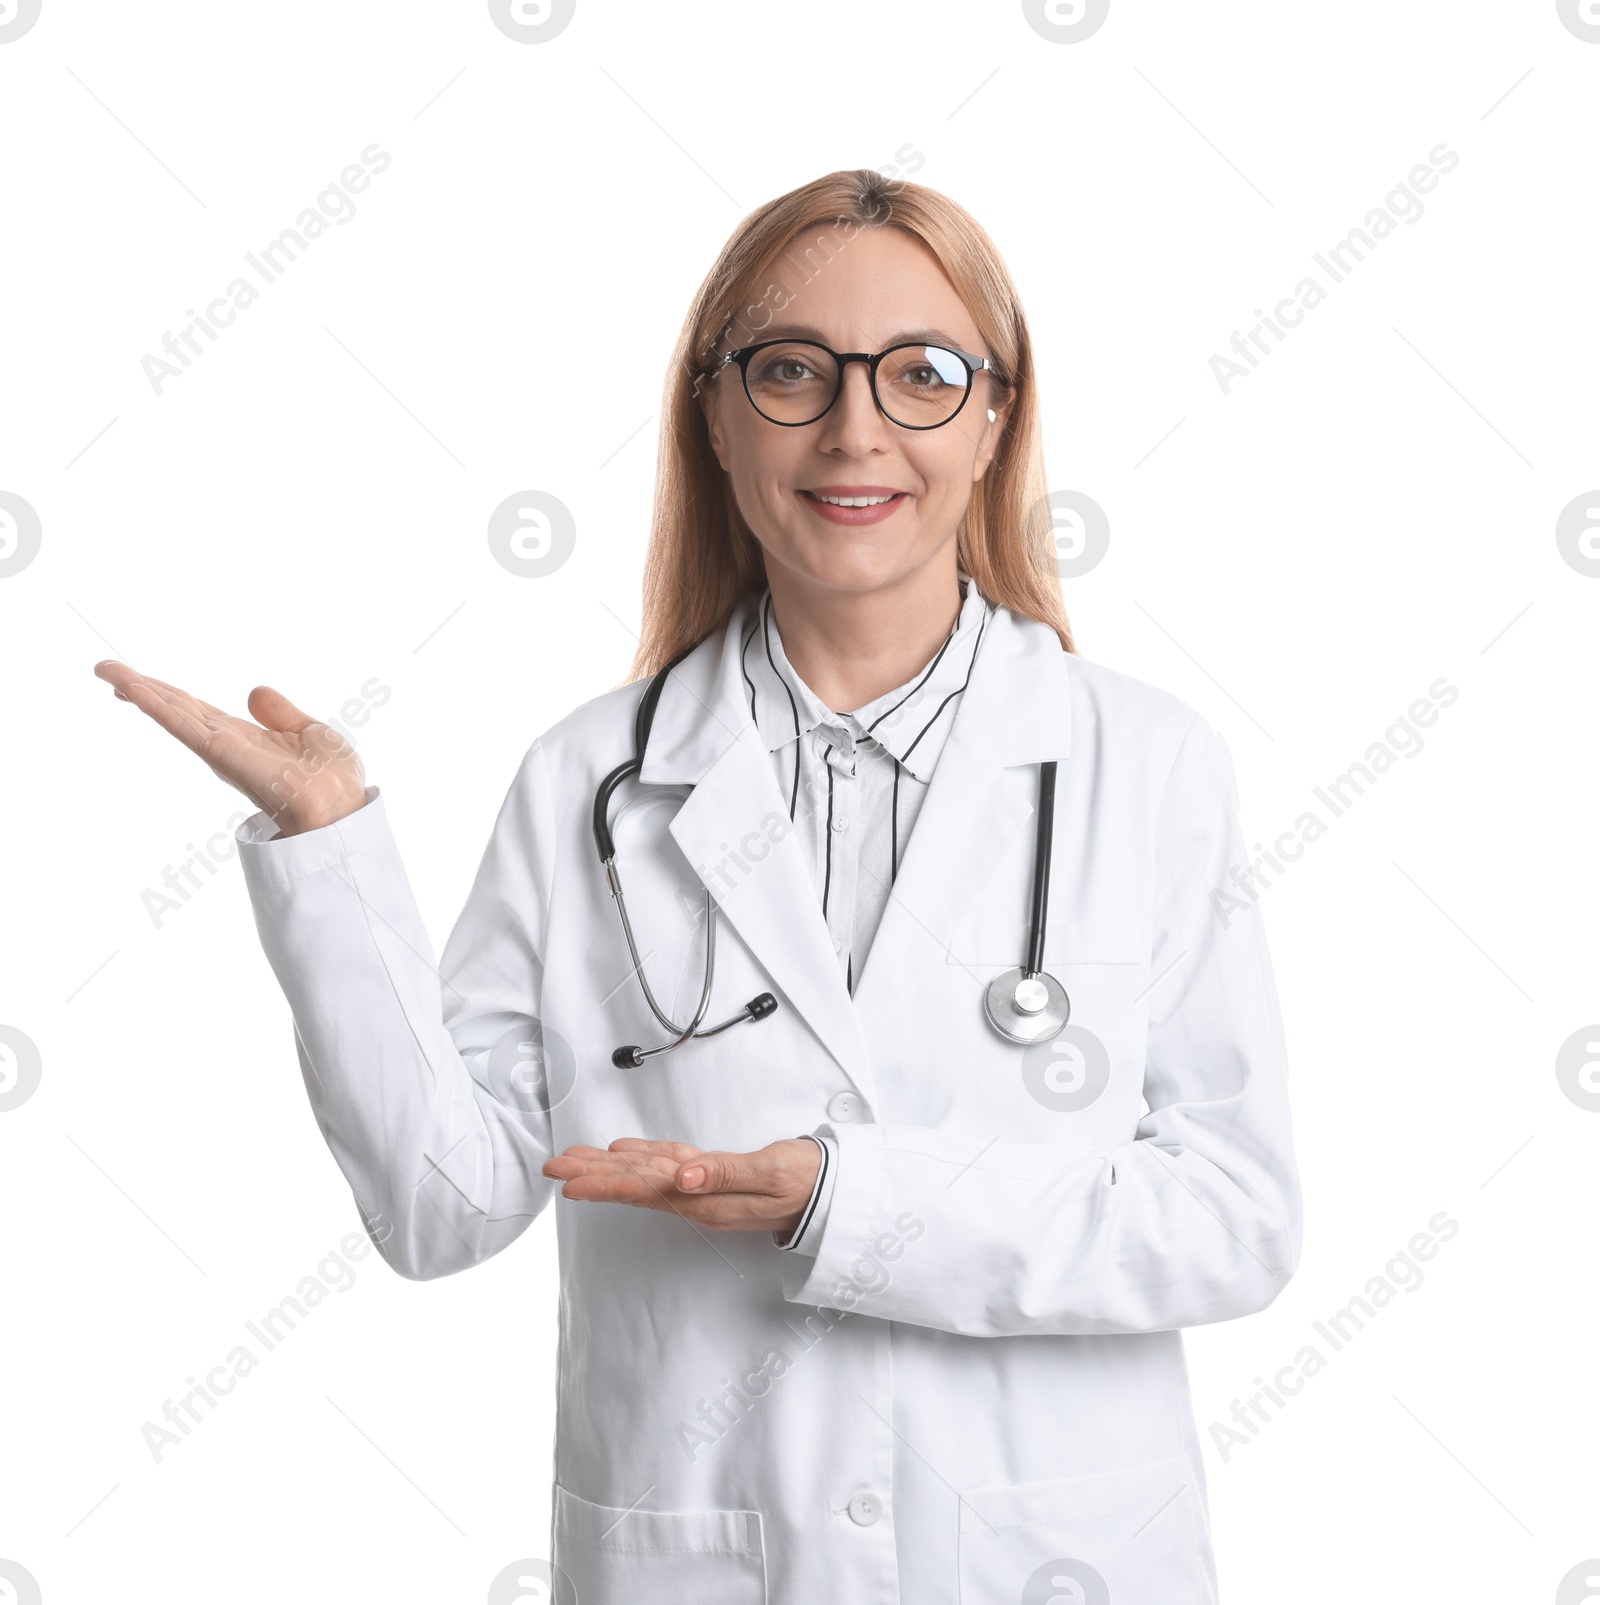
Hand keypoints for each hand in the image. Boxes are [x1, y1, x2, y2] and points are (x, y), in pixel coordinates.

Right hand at [93, 662, 367, 836]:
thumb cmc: (334, 780)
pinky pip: (184, 726)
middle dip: (142, 689)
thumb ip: (281, 713)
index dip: (170, 695)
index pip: (199, 712)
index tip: (140, 680)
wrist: (341, 805)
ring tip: (106, 671)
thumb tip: (254, 692)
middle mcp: (226, 745)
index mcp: (245, 738)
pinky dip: (158, 706)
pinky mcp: (220, 754)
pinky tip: (135, 689)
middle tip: (105, 669)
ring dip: (139, 691)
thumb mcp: (311, 732)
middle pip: (176, 710)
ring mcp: (220, 750)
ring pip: (173, 714)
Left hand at [543, 1137, 820, 1238]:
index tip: (570, 1183)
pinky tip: (621, 1153)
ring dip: (607, 1168)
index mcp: (704, 1199)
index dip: (605, 1185)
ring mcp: (701, 1189)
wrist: (828, 1191)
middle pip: (634, 1184)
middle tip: (553, 1167)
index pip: (643, 1190)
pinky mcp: (711, 1176)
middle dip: (591, 1175)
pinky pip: (667, 1168)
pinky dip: (640, 1158)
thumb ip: (727, 1174)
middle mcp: (696, 1197)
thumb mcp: (770, 1173)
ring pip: (645, 1176)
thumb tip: (682, 1178)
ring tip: (572, 1162)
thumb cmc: (803, 1181)